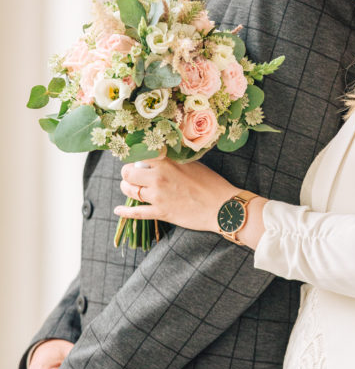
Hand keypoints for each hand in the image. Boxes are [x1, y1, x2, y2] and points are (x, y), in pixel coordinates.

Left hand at [116, 158, 234, 232]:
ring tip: (131, 188)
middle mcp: (158, 177)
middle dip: (128, 173)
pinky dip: (125, 211)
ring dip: (127, 189)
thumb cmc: (211, 183)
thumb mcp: (192, 164)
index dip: (135, 158)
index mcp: (167, 162)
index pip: (139, 155)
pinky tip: (118, 210)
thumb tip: (159, 158)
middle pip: (128, 173)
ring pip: (130, 190)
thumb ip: (173, 160)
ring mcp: (157, 196)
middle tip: (133, 175)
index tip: (135, 160)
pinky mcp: (160, 212)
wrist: (222, 206)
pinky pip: (136, 212)